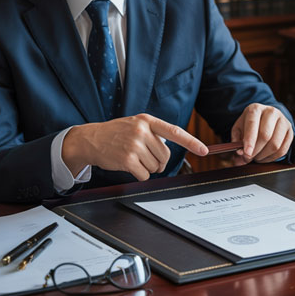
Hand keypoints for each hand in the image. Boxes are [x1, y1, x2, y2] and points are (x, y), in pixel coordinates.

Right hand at [62, 113, 207, 180]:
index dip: (191, 142)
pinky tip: (129, 166)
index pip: (175, 132)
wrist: (90, 139)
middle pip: (165, 155)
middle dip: (158, 161)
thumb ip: (154, 132)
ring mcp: (134, 145)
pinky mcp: (127, 159)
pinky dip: (140, 174)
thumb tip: (171, 147)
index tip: (204, 150)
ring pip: (155, 166)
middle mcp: (142, 131)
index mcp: (147, 120)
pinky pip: (144, 174)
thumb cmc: (116, 132)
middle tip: (145, 157)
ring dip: (147, 167)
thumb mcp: (136, 124)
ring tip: (133, 158)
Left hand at [229, 104, 293, 164]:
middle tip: (248, 158)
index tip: (246, 153)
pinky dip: (272, 158)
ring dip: (263, 156)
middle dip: (256, 151)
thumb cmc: (250, 125)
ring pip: (275, 145)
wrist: (266, 119)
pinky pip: (282, 150)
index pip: (252, 124)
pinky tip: (265, 157)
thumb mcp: (239, 128)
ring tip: (256, 157)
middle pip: (265, 135)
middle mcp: (271, 112)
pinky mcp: (290, 132)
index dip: (249, 140)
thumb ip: (236, 141)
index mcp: (256, 109)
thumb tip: (240, 153)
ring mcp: (283, 121)